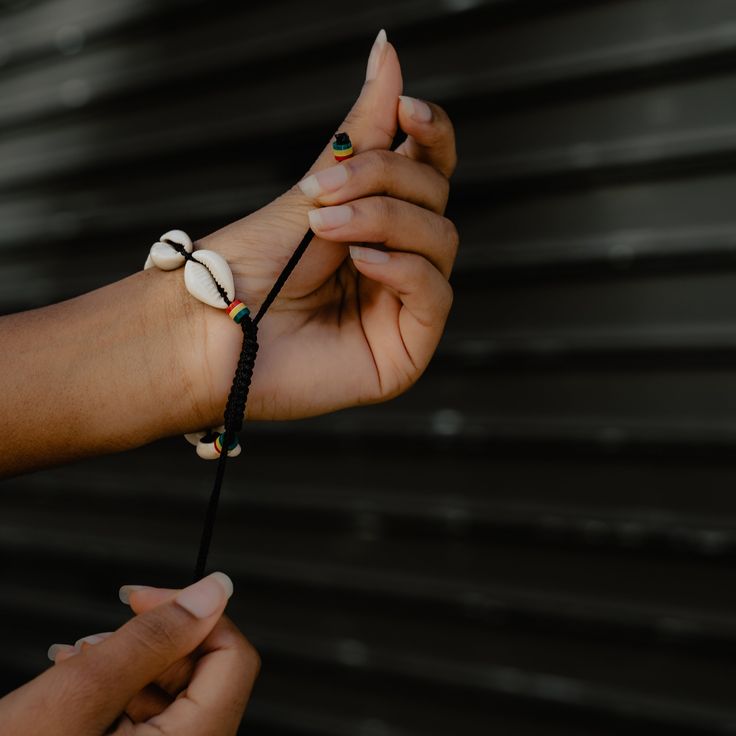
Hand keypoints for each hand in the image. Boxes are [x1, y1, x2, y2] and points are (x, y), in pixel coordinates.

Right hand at [0, 573, 258, 734]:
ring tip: (77, 663)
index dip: (196, 615)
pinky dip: (119, 694)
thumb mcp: (82, 693)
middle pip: (205, 674)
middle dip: (154, 643)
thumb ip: (155, 637)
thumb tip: (214, 591)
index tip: (150, 598)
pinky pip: (152, 720)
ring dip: (130, 666)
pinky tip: (79, 686)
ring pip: (174, 693)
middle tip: (99, 638)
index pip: (235, 659)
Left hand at [185, 31, 457, 423]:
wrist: (210, 332)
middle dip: (385, 178)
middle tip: (323, 191)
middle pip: (435, 196)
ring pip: (441, 240)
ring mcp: (402, 305)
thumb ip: (362, 130)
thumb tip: (388, 48)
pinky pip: (436, 294)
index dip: (431, 134)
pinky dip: (404, 269)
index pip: (431, 170)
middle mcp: (396, 259)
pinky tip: (362, 262)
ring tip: (328, 227)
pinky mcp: (406, 348)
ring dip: (385, 220)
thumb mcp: (313, 189)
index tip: (405, 106)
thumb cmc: (250, 264)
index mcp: (376, 222)